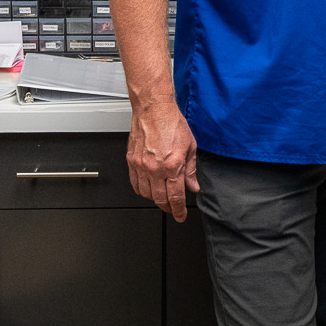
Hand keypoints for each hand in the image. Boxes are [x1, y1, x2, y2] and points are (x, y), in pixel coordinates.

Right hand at [128, 99, 198, 220]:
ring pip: (146, 194)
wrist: (154, 110)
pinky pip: (135, 184)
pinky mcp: (132, 161)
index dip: (179, 211)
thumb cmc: (172, 123)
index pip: (176, 197)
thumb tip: (193, 186)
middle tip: (172, 209)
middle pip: (160, 199)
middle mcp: (155, 168)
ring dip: (155, 199)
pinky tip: (148, 189)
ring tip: (162, 198)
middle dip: (168, 208)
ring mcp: (141, 166)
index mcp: (173, 165)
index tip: (180, 216)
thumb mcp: (190, 147)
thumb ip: (191, 170)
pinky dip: (142, 191)